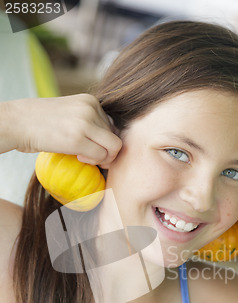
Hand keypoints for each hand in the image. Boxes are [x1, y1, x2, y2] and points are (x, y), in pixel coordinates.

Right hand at [6, 94, 121, 165]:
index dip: (105, 140)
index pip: (112, 125)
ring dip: (103, 158)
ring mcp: (85, 123)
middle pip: (115, 137)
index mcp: (90, 100)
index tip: (91, 146)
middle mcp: (91, 109)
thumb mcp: (70, 113)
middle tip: (91, 156)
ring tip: (85, 157)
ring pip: (114, 147)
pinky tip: (78, 157)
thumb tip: (112, 139)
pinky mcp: (78, 139)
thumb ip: (90, 121)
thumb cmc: (41, 121)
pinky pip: (100, 156)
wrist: (17, 122)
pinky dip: (93, 161)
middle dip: (107, 151)